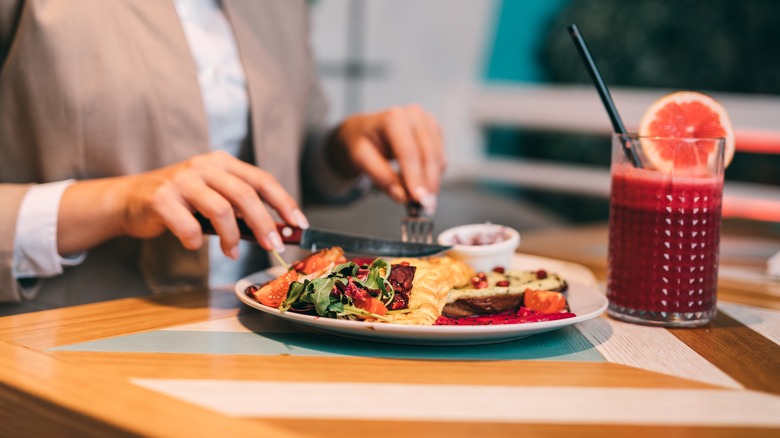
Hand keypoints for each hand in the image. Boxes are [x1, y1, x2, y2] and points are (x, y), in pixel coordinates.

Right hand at [58, 151, 308, 256]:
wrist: (130, 200)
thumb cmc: (180, 202)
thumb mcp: (213, 196)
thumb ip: (240, 208)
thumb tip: (276, 231)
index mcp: (221, 162)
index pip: (261, 180)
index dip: (283, 202)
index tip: (298, 224)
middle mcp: (203, 166)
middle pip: (244, 195)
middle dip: (264, 223)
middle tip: (274, 246)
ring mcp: (180, 181)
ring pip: (220, 210)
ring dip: (232, 237)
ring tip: (233, 252)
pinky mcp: (160, 199)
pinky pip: (188, 227)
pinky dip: (196, 241)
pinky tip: (194, 244)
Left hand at [330, 104, 445, 214]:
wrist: (363, 130)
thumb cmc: (360, 141)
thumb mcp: (360, 159)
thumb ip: (381, 177)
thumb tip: (402, 196)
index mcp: (393, 118)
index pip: (409, 152)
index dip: (415, 177)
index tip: (418, 199)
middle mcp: (414, 115)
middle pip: (428, 154)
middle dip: (428, 183)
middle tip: (425, 206)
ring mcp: (427, 121)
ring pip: (438, 158)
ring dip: (433, 182)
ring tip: (421, 201)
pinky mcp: (435, 131)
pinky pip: (440, 158)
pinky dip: (433, 175)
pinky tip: (421, 185)